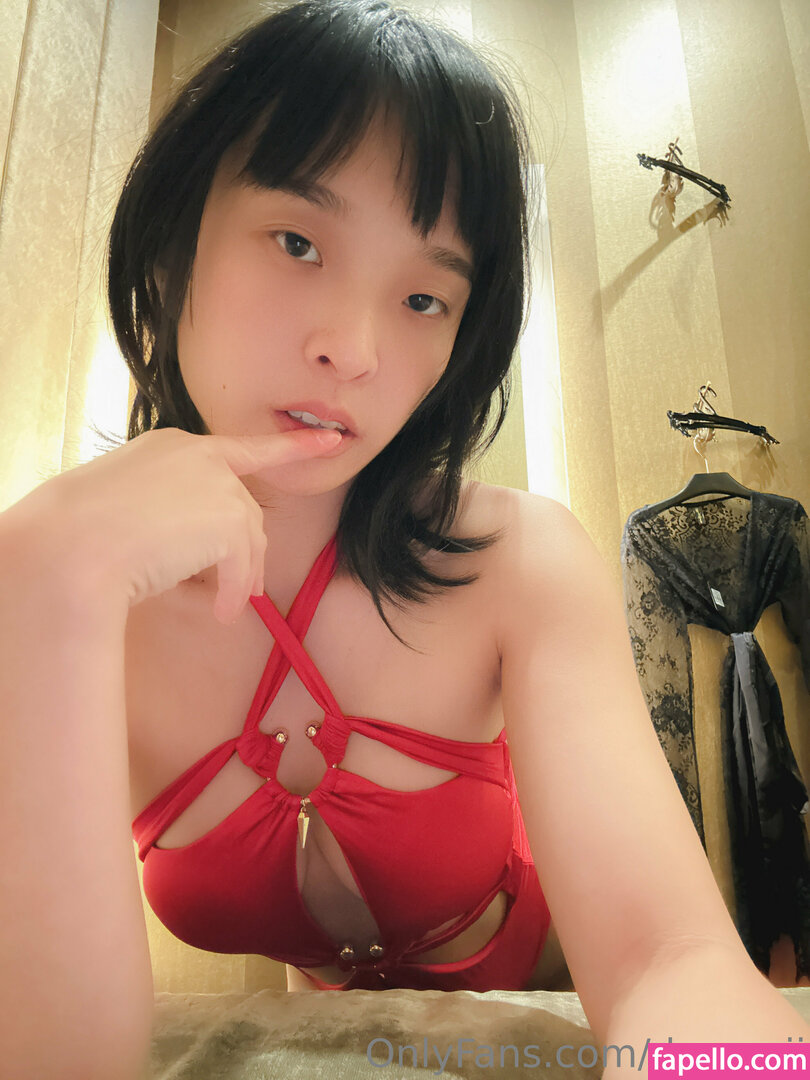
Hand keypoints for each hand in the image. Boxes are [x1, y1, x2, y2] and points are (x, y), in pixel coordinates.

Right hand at [8, 426, 342, 624]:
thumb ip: (171, 509)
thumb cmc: (81, 533)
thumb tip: (201, 548)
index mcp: (174, 446)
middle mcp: (201, 457)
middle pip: (245, 511)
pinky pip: (243, 567)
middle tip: (240, 589)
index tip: (329, 440)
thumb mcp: (127, 506)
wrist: (70, 545)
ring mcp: (217, 485)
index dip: (290, 447)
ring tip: (223, 606)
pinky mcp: (228, 520)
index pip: (243, 448)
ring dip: (240, 578)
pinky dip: (235, 594)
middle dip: (246, 553)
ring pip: (249, 541)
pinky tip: (220, 613)